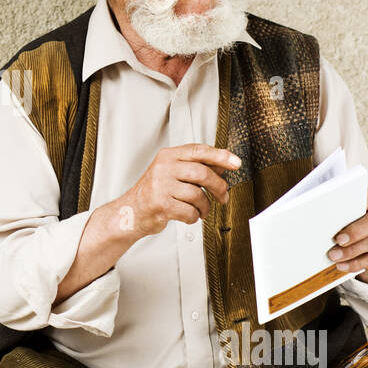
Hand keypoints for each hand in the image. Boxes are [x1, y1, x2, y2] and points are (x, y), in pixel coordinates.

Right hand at [117, 143, 240, 237]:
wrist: (131, 211)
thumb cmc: (155, 192)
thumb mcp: (173, 173)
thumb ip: (196, 167)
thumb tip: (223, 166)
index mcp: (168, 156)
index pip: (198, 151)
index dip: (220, 156)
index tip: (236, 163)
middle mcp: (163, 168)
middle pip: (201, 173)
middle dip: (217, 187)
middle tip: (223, 196)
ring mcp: (161, 186)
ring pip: (197, 195)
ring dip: (205, 206)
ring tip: (202, 210)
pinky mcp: (161, 205)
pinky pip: (189, 211)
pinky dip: (194, 217)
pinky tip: (189, 215)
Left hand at [328, 186, 367, 286]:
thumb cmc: (358, 217)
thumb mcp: (354, 207)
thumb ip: (342, 208)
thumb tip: (317, 213)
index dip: (357, 204)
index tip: (339, 212)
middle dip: (356, 231)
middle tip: (338, 240)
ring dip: (352, 251)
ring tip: (334, 256)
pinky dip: (356, 263)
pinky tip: (342, 266)